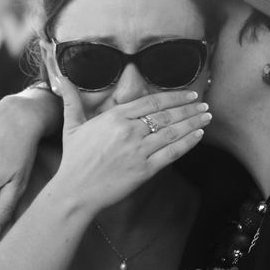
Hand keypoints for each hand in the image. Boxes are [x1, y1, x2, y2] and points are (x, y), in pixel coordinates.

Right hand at [50, 77, 211, 214]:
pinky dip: (187, 143)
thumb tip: (62, 79)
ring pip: (173, 132)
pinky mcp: (145, 169)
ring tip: (207, 117)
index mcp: (115, 117)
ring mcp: (139, 150)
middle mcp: (130, 130)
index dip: (174, 97)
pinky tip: (198, 136)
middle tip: (205, 104)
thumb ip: (71, 100)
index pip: (152, 101)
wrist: (75, 190)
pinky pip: (172, 153)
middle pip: (167, 115)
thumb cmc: (73, 159)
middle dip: (190, 108)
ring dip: (193, 123)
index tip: (189, 94)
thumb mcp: (71, 125)